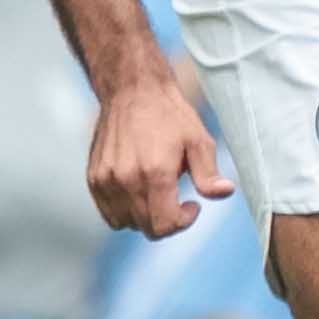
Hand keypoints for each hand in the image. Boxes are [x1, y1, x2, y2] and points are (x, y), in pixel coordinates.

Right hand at [86, 66, 230, 235]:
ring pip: (126, 223)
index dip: (183, 222)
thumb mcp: (198, 140)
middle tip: (177, 200)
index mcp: (154, 173)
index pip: (164, 225)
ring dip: (145, 217)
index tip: (191, 205)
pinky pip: (108, 212)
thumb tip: (225, 192)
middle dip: (167, 221)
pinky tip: (139, 191)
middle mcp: (126, 180)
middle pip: (146, 227)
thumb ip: (209, 173)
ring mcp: (106, 180)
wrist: (132, 91)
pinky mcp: (93, 178)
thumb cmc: (169, 115)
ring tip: (157, 193)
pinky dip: (125, 210)